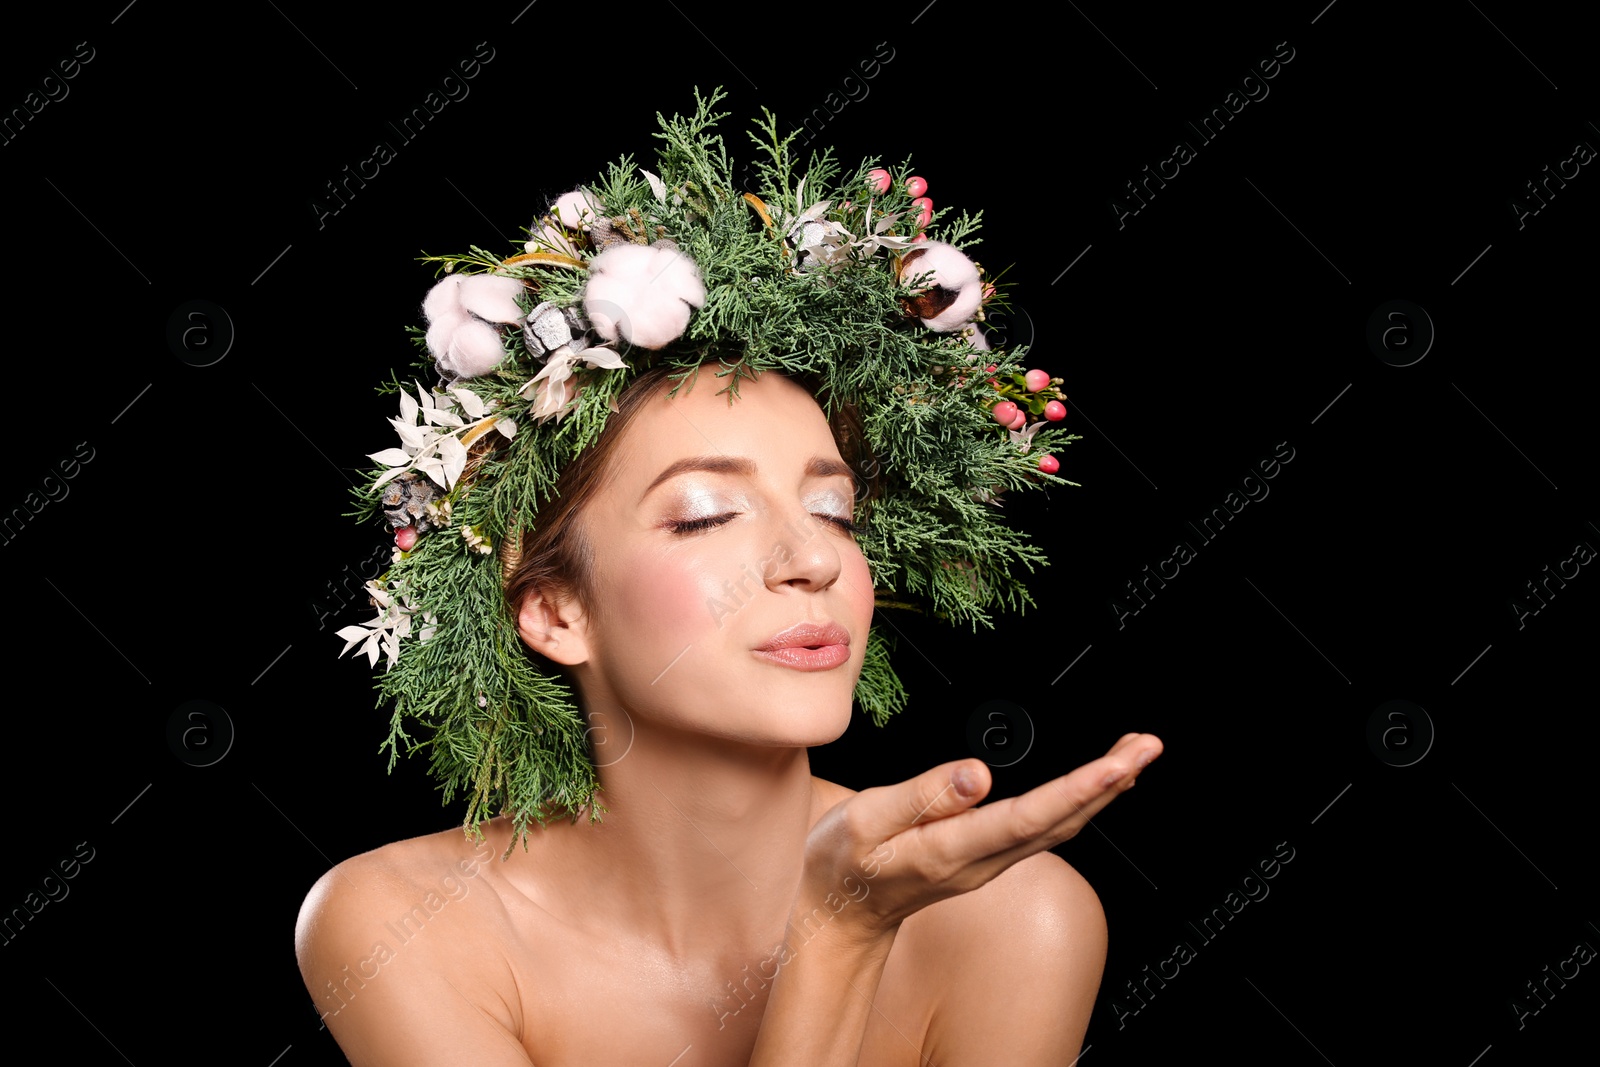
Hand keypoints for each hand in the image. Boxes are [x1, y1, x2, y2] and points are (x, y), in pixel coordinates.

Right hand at [790, 732, 1162, 949]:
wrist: (838, 914)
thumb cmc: (845, 865)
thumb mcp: (865, 820)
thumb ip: (922, 795)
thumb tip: (977, 773)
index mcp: (952, 847)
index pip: (1028, 815)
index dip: (1077, 789)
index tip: (1117, 764)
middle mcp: (981, 859)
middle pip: (1061, 821)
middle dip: (1110, 782)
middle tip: (1147, 744)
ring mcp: (988, 862)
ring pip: (1061, 826)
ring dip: (1102, 793)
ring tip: (1134, 756)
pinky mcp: (987, 857)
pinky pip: (1046, 829)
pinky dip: (1078, 802)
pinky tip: (1093, 787)